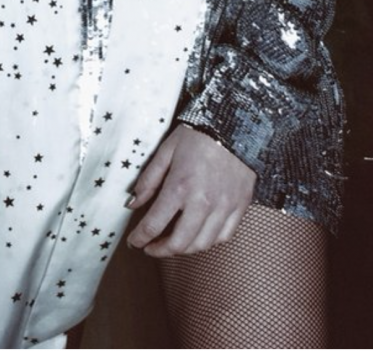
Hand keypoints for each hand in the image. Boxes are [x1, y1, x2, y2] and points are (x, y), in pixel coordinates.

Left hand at [125, 124, 256, 256]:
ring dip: (184, 249)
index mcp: (180, 186)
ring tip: (173, 242)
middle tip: (151, 247)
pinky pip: (224, 236)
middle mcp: (203, 202)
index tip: (134, 242)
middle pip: (179, 243)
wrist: (236, 122)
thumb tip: (132, 203)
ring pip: (202, 245)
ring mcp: (224, 206)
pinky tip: (199, 234)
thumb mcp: (167, 150)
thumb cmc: (198, 134)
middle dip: (160, 250)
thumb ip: (148, 179)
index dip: (140, 238)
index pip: (154, 224)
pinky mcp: (240, 206)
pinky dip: (209, 241)